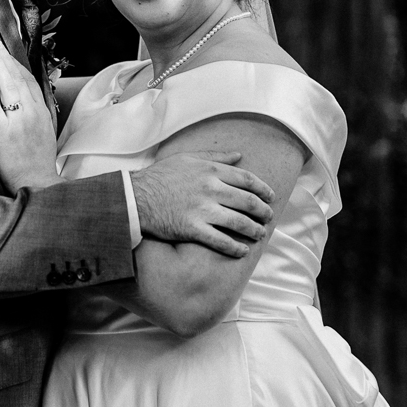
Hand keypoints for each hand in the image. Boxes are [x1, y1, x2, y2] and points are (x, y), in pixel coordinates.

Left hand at [0, 41, 60, 193]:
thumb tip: (26, 100)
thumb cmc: (38, 160)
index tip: (7, 53)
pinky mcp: (6, 135)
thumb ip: (36, 114)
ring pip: (9, 90)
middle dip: (6, 61)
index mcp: (42, 112)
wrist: (38, 182)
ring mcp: (20, 123)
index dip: (17, 65)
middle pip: (18, 80)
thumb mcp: (45, 133)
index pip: (29, 81)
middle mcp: (33, 114)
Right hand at [130, 152, 274, 257]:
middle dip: (263, 211)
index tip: (270, 196)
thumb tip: (239, 155)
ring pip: (239, 222)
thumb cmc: (160, 176)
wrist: (135, 196)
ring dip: (254, 230)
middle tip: (268, 217)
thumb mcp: (188, 158)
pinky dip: (235, 248)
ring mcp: (202, 210)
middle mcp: (210, 189)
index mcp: (210, 170)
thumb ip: (216, 157)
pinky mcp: (193, 229)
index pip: (247, 179)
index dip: (263, 189)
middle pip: (248, 201)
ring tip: (259, 234)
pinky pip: (221, 241)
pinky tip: (242, 251)